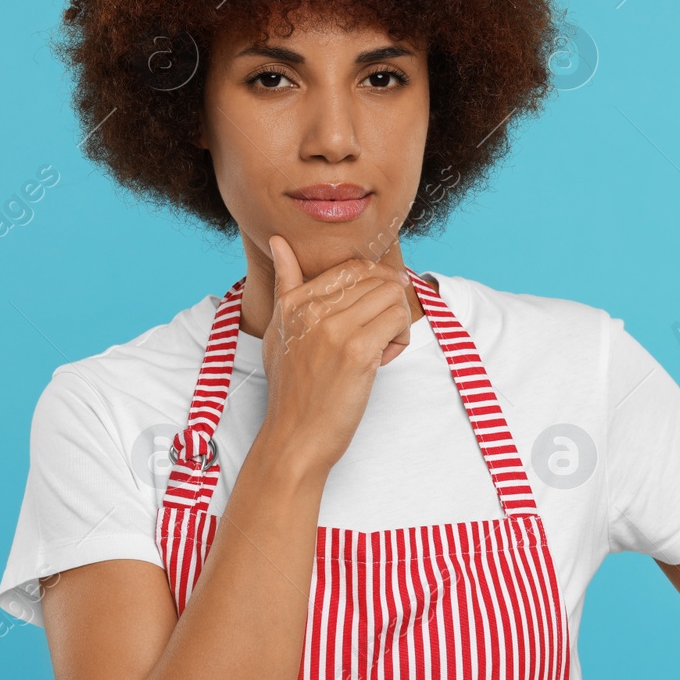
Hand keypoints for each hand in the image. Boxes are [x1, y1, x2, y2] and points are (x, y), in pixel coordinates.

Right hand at [257, 235, 415, 476]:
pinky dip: (401, 338)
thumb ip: (285, 284)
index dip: (374, 286)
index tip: (372, 313)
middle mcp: (312, 310)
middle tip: (379, 332)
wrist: (296, 437)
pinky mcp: (358, 351)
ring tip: (381, 346)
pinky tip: (384, 358)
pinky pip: (399, 318)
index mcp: (294, 302)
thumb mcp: (278, 332)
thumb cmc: (292, 390)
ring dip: (397, 320)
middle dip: (387, 302)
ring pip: (392, 295)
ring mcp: (335, 329)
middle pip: (376, 278)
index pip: (352, 267)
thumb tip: (279, 241)